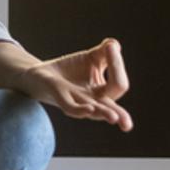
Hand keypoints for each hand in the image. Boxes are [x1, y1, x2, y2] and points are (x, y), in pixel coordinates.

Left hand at [15, 37, 132, 130]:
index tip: (110, 48)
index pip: (118, 84)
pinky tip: (89, 109)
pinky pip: (71, 107)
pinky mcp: (59, 96)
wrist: (42, 74)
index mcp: (103, 93)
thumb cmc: (70, 70)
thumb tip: (114, 45)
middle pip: (111, 109)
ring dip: (103, 114)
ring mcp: (76, 100)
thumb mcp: (91, 58)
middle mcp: (92, 101)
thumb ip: (105, 52)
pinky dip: (80, 110)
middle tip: (127, 125)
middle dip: (121, 116)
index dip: (117, 65)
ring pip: (93, 111)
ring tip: (114, 118)